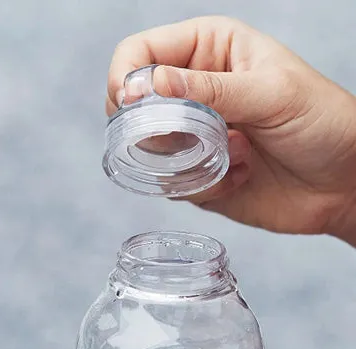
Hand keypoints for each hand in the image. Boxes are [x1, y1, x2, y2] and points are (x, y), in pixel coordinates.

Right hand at [107, 17, 355, 245]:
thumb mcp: (273, 93)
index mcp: (208, 51)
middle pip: (133, 105)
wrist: (343, 183)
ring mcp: (192, 136)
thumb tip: (151, 83)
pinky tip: (240, 177)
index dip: (126, 76)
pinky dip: (201, 184)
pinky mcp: (196, 174)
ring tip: (236, 153)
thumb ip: (211, 89)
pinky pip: (172, 184)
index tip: (130, 104)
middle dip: (153, 126)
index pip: (141, 53)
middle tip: (189, 136)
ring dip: (184, 158)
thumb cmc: (323, 122)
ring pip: (148, 150)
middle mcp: (193, 93)